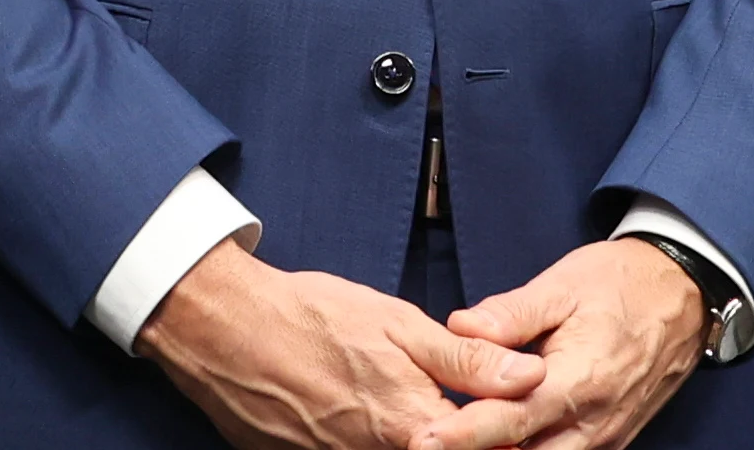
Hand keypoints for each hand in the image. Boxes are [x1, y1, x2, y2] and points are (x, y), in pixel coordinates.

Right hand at [138, 240, 545, 449]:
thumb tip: (531, 377)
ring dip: (408, 441)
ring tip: (386, 399)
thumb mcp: (398, 324)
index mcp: (410, 426)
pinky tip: (355, 411)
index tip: (512, 430)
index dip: (502, 441)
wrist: (222, 330)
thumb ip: (466, 360)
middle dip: (455, 441)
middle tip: (442, 406)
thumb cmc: (312, 317)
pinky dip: (364, 442)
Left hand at [422, 238, 706, 449]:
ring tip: (461, 444)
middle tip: (430, 445)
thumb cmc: (620, 283)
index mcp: (578, 380)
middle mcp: (594, 420)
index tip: (426, 439)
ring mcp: (606, 435)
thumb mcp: (562, 284)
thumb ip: (510, 313)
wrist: (684, 293)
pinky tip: (503, 445)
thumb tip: (459, 328)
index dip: (465, 435)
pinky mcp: (612, 438)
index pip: (511, 420)